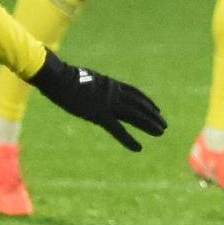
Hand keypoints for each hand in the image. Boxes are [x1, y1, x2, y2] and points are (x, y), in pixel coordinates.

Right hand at [28, 52, 166, 150]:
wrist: (58, 77)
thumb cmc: (63, 76)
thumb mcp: (82, 78)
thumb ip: (90, 84)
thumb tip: (87, 85)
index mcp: (110, 84)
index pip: (135, 93)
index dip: (147, 102)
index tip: (157, 109)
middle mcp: (113, 93)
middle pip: (138, 106)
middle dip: (152, 116)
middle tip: (164, 125)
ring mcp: (108, 104)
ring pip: (134, 116)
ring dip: (149, 125)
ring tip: (161, 133)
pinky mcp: (99, 115)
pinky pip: (118, 130)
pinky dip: (129, 140)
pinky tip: (139, 148)